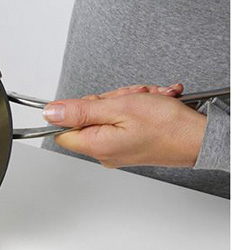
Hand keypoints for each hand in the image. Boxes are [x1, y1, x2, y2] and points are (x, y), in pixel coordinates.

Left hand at [43, 83, 205, 168]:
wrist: (199, 138)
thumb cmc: (167, 126)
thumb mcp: (119, 107)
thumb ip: (81, 110)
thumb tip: (51, 113)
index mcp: (96, 145)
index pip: (63, 130)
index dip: (76, 110)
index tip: (96, 102)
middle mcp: (104, 152)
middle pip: (89, 116)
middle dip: (111, 98)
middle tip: (132, 97)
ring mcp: (117, 149)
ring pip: (110, 113)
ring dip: (130, 99)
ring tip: (150, 99)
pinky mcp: (130, 144)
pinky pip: (125, 118)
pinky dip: (140, 106)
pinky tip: (155, 103)